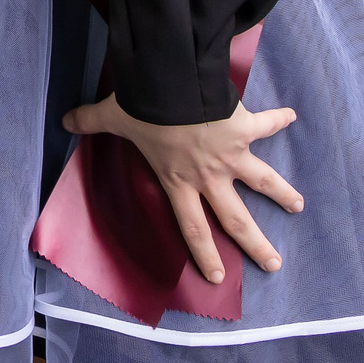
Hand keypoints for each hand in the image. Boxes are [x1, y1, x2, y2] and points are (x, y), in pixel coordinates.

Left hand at [62, 95, 302, 283]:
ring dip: (282, 193)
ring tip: (298, 206)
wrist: (173, 85)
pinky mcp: (244, 129)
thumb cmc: (142, 107)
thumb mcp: (112, 117)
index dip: (205, 254)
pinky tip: (293, 116)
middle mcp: (208, 175)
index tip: (218, 277)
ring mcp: (231, 155)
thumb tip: (65, 121)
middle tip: (274, 264)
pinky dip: (279, 119)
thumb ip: (89, 122)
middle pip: (236, 218)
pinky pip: (265, 124)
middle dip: (255, 244)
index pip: (191, 227)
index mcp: (177, 180)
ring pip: (263, 181)